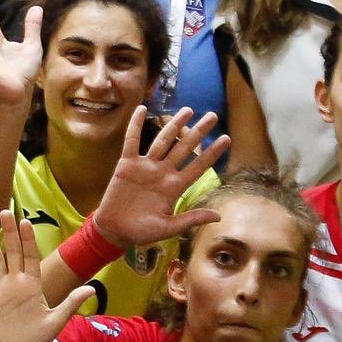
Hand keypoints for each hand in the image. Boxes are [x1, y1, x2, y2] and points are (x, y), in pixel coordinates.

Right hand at [0, 210, 93, 341]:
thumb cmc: (38, 339)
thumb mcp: (56, 320)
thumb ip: (71, 303)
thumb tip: (92, 290)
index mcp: (32, 284)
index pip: (31, 256)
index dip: (28, 239)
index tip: (25, 222)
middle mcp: (15, 282)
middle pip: (12, 252)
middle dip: (9, 232)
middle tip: (5, 211)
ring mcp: (0, 289)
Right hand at [91, 107, 229, 249]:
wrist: (115, 230)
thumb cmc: (142, 232)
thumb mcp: (169, 228)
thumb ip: (191, 218)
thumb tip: (219, 215)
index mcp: (174, 188)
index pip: (198, 167)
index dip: (212, 153)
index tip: (226, 139)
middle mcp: (163, 173)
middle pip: (184, 148)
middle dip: (198, 132)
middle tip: (212, 116)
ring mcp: (145, 167)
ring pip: (163, 141)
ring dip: (174, 125)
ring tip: (187, 110)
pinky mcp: (127, 164)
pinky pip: (132, 141)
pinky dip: (136, 125)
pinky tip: (142, 109)